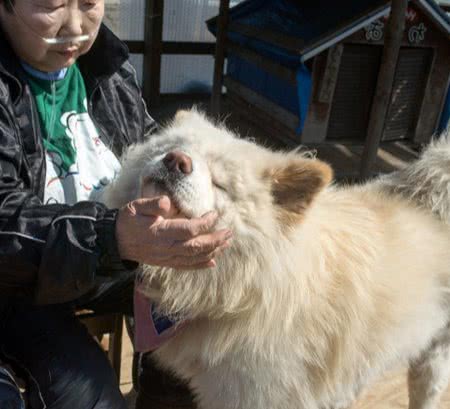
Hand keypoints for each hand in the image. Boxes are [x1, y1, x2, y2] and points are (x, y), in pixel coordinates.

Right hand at [116, 196, 231, 269]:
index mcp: (160, 232)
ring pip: (194, 257)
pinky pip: (186, 266)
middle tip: (230, 232)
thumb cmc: (127, 221)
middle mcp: (166, 248)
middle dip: (215, 240)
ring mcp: (167, 258)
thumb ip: (152, 204)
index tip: (214, 214)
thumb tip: (167, 202)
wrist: (115, 241)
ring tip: (226, 243)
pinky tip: (213, 261)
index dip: (204, 223)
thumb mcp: (135, 207)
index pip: (189, 230)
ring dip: (212, 251)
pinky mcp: (166, 263)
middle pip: (196, 246)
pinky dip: (201, 264)